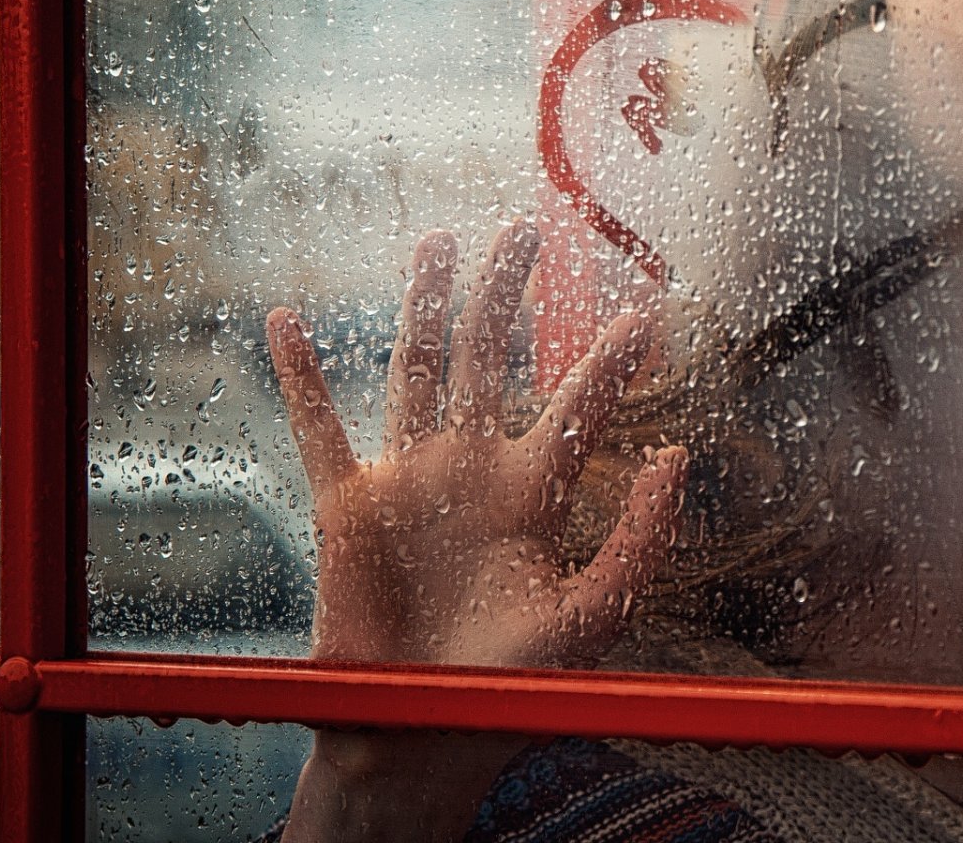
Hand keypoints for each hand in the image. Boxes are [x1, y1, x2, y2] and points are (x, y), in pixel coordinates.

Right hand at [266, 222, 687, 669]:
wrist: (421, 732)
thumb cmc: (509, 683)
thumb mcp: (594, 615)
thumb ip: (638, 538)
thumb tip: (675, 454)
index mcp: (533, 493)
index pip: (576, 407)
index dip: (608, 361)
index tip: (646, 312)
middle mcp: (470, 471)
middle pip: (488, 360)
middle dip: (504, 295)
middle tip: (522, 231)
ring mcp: (408, 480)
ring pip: (415, 371)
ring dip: (424, 306)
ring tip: (439, 242)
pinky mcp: (347, 506)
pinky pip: (318, 429)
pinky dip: (300, 377)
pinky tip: (288, 322)